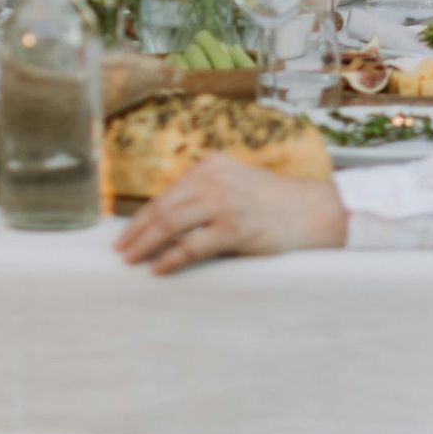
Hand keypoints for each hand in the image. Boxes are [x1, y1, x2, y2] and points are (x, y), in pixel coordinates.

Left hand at [116, 157, 348, 273]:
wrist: (314, 210)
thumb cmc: (274, 202)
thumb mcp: (236, 184)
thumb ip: (206, 195)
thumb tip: (166, 223)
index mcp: (210, 165)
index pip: (166, 194)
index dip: (142, 216)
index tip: (125, 232)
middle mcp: (213, 179)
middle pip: (162, 208)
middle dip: (137, 231)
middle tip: (119, 250)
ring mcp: (223, 203)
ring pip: (171, 224)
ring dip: (146, 244)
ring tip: (130, 260)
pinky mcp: (234, 228)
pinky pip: (192, 246)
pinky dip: (170, 258)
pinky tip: (158, 268)